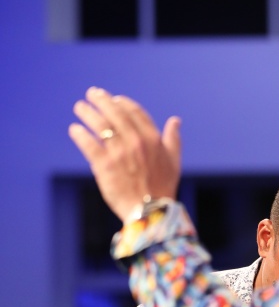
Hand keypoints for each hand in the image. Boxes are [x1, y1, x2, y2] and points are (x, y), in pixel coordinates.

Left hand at [68, 87, 181, 221]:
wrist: (150, 212)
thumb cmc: (162, 189)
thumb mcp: (174, 162)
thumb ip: (174, 139)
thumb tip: (176, 121)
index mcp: (152, 139)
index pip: (134, 112)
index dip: (122, 103)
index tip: (113, 100)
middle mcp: (136, 142)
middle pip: (114, 113)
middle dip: (101, 100)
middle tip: (92, 94)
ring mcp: (119, 153)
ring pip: (99, 124)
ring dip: (87, 112)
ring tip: (80, 108)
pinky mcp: (104, 165)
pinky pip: (89, 144)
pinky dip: (80, 135)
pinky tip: (75, 130)